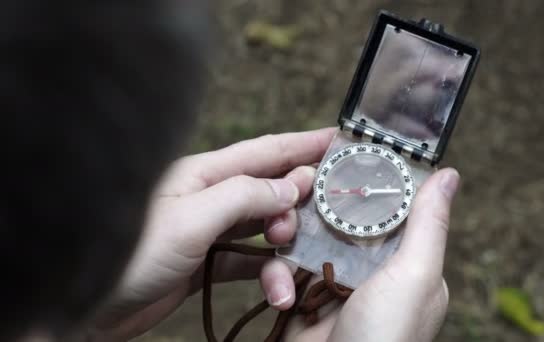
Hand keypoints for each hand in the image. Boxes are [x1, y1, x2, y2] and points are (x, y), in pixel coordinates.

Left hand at [89, 128, 335, 340]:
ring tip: (288, 277)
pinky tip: (277, 292)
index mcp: (206, 174)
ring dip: (285, 253)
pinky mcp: (207, 263)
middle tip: (321, 218)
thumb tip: (289, 187)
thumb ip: (243, 197)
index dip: (304, 144)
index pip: (266, 151)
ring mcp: (211, 231)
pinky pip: (249, 264)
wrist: (89, 302)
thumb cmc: (130, 252)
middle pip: (271, 191)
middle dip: (299, 206)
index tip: (340, 140)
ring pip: (265, 232)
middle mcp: (212, 198)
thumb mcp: (192, 217)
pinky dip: (267, 276)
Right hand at [283, 168, 460, 341]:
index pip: (391, 211)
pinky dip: (277, 275)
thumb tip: (449, 174)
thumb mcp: (414, 278)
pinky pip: (285, 270)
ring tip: (280, 234)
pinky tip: (281, 289)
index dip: (369, 182)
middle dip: (320, 206)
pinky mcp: (303, 300)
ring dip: (290, 238)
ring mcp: (336, 287)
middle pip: (344, 221)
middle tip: (300, 187)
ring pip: (309, 240)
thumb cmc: (385, 340)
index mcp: (408, 267)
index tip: (344, 154)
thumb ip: (427, 226)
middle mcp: (373, 275)